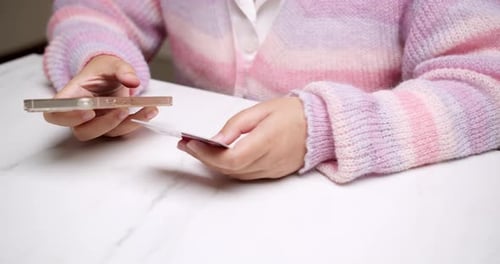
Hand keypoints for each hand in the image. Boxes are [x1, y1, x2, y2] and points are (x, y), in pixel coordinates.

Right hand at [44, 55, 157, 140]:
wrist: (112, 74)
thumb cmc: (103, 70)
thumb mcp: (112, 63)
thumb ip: (121, 69)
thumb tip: (132, 80)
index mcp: (71, 95)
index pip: (55, 113)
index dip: (67, 117)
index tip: (87, 111)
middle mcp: (80, 113)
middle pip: (83, 131)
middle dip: (104, 125)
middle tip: (121, 110)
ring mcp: (96, 122)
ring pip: (106, 133)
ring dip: (126, 124)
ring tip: (146, 108)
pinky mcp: (112, 125)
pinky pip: (122, 130)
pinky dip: (138, 121)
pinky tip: (151, 110)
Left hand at [177, 97, 306, 179]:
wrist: (322, 124)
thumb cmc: (293, 112)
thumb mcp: (262, 110)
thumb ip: (236, 125)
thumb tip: (215, 140)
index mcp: (267, 141)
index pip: (231, 159)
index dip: (207, 154)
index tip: (190, 143)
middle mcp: (270, 160)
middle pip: (229, 169)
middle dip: (204, 158)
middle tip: (186, 144)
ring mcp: (273, 169)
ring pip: (236, 174)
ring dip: (215, 164)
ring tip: (198, 148)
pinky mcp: (275, 173)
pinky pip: (247, 174)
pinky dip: (230, 167)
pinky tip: (219, 156)